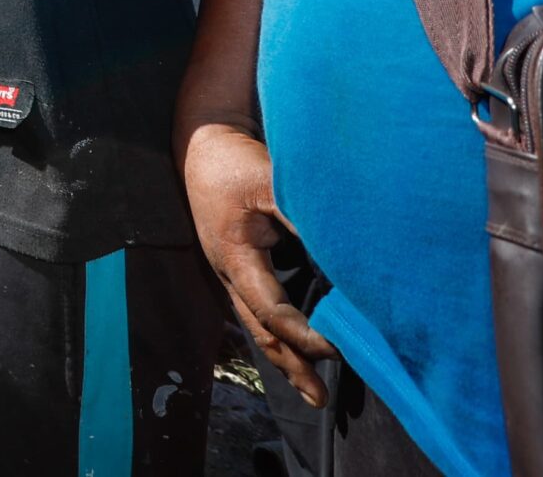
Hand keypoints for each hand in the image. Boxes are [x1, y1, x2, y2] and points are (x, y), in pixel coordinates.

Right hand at [181, 119, 338, 405]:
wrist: (200, 143)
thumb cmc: (233, 161)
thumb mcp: (269, 182)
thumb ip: (300, 216)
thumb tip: (342, 253)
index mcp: (234, 257)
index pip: (272, 309)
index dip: (304, 333)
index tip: (338, 348)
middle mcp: (228, 272)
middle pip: (259, 331)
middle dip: (290, 366)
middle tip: (321, 399)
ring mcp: (228, 270)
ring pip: (256, 324)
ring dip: (283, 356)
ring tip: (310, 387)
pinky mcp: (235, 262)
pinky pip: (257, 308)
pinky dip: (278, 332)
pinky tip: (293, 345)